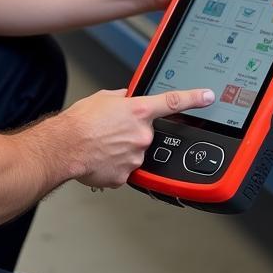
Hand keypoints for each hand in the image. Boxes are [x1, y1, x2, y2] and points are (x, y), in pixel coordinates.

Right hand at [64, 86, 215, 188]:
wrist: (63, 147)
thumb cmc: (79, 123)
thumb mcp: (102, 98)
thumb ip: (122, 98)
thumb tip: (127, 99)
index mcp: (139, 112)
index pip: (173, 102)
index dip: (195, 98)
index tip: (209, 97)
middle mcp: (142, 134)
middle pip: (146, 133)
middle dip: (132, 132)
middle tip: (111, 132)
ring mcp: (136, 157)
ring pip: (135, 153)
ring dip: (122, 150)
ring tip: (102, 145)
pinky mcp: (125, 176)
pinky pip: (124, 169)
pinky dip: (114, 165)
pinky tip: (100, 158)